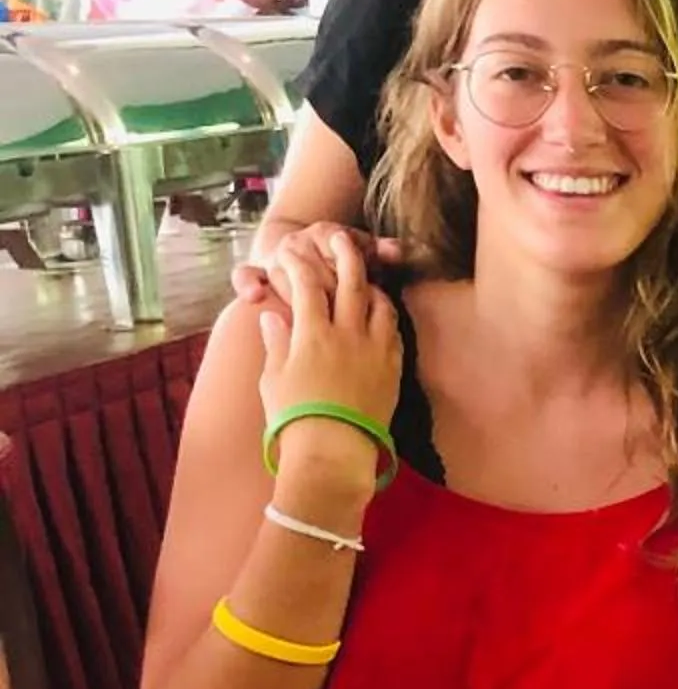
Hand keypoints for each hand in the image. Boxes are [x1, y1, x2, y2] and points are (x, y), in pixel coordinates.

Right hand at [250, 226, 399, 465]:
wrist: (333, 451)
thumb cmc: (294, 418)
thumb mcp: (273, 378)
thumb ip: (276, 342)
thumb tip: (272, 316)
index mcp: (312, 333)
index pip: (305, 284)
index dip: (297, 263)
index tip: (291, 252)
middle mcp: (347, 334)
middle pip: (351, 280)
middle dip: (345, 253)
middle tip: (341, 237)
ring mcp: (374, 349)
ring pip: (379, 302)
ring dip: (370, 284)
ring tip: (365, 278)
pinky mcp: (393, 366)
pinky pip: (393, 329)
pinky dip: (385, 314)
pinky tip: (380, 312)